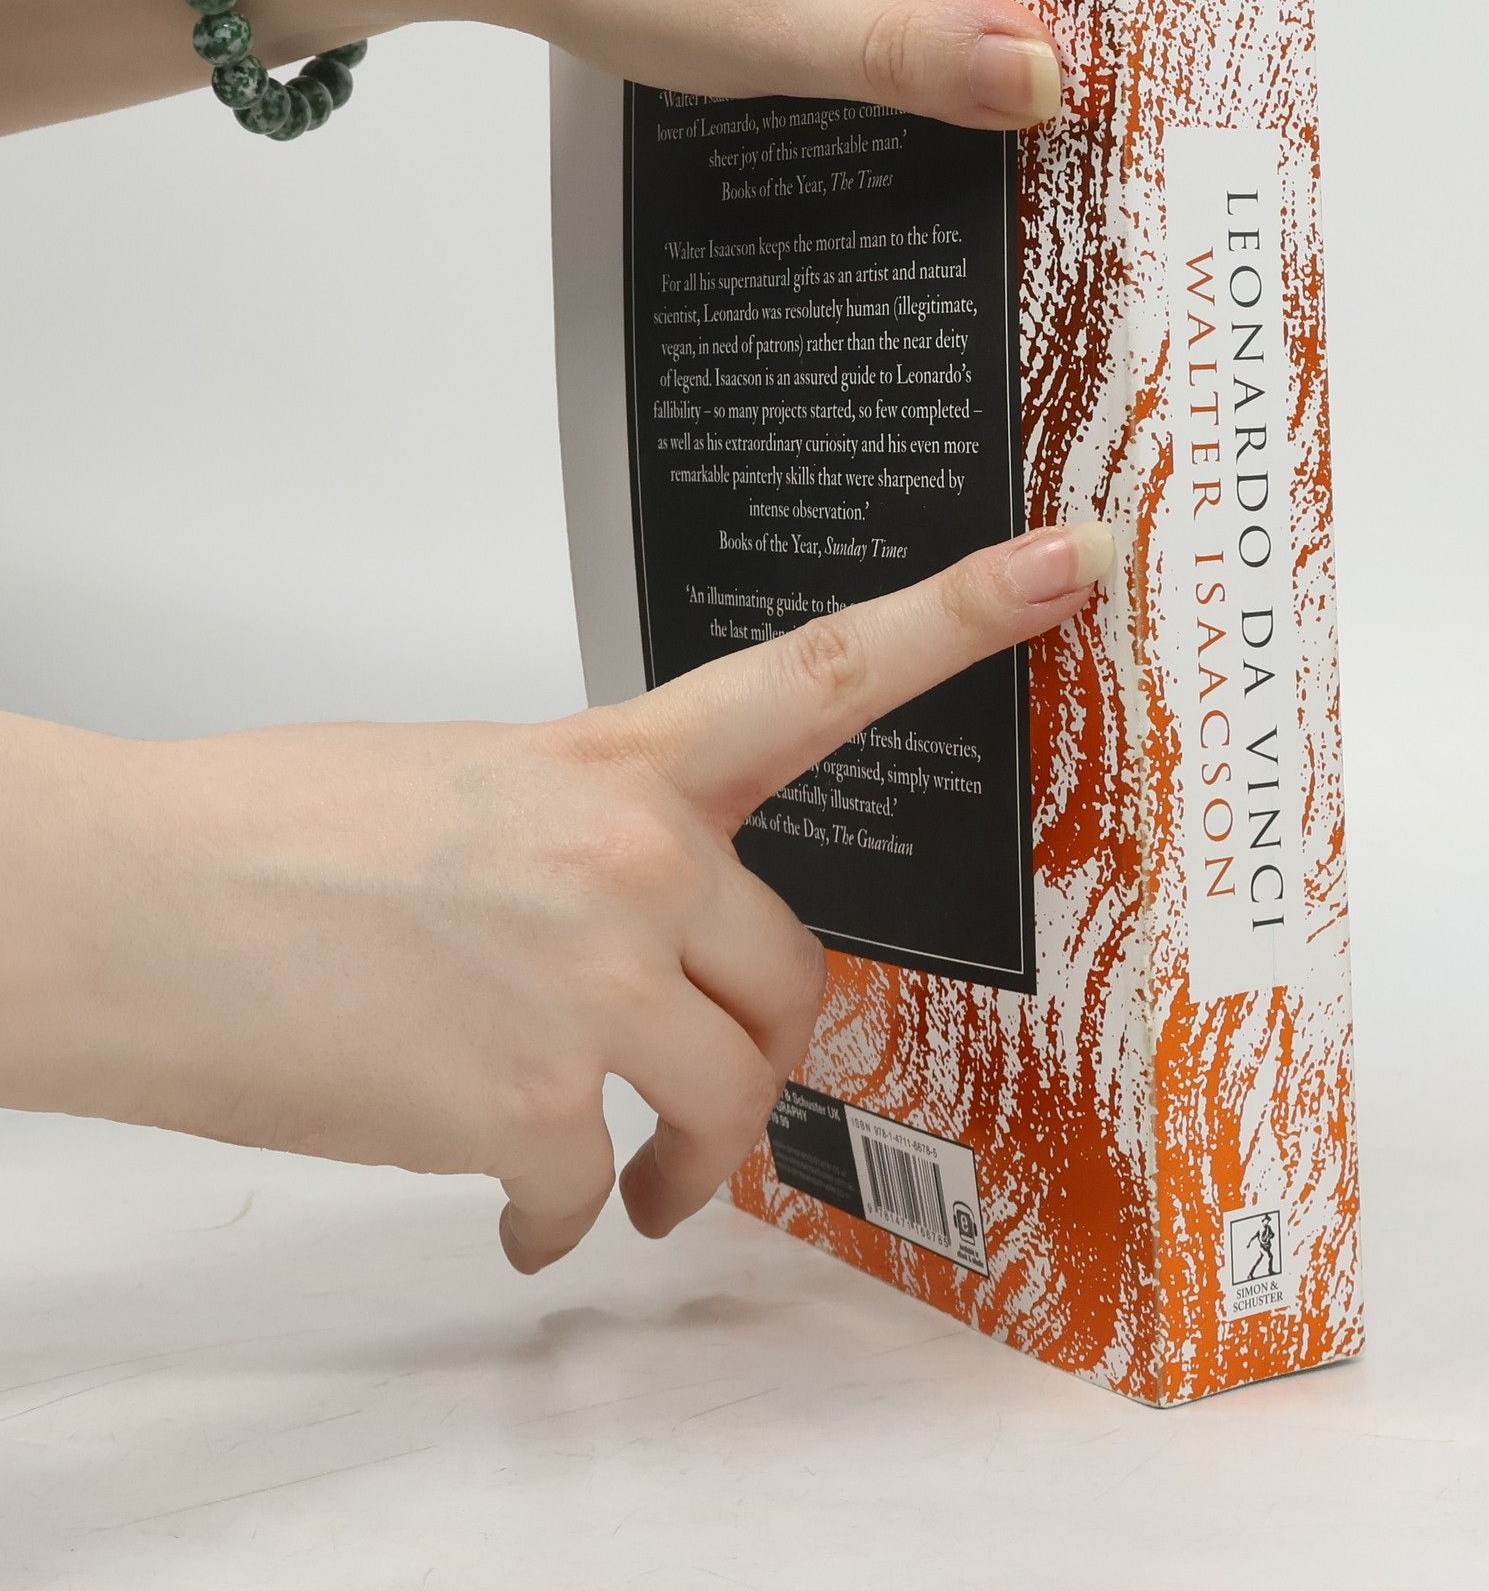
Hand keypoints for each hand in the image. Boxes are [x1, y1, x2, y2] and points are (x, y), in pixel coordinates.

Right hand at [1, 523, 1112, 1271]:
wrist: (124, 907)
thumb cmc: (276, 833)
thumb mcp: (475, 785)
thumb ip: (598, 834)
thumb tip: (653, 917)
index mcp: (619, 760)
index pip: (829, 670)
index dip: (968, 612)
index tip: (1077, 555)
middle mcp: (631, 857)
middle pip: (794, 980)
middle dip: (754, 1050)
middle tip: (705, 1104)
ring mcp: (589, 980)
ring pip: (730, 1098)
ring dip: (688, 1164)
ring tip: (632, 1189)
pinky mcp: (527, 1100)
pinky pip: (599, 1187)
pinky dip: (567, 1218)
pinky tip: (524, 1216)